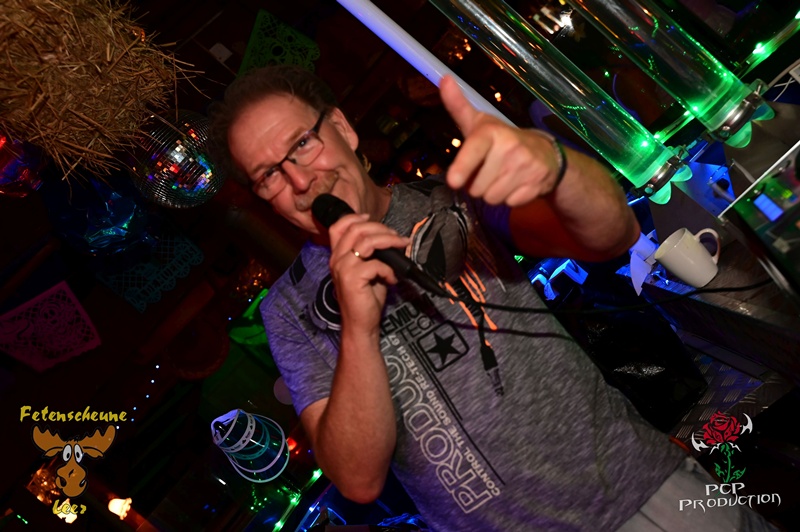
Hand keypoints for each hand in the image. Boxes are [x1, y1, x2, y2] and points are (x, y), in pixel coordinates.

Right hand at [328, 213, 409, 333]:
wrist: (361, 324)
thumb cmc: (366, 298)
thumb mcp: (368, 270)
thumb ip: (372, 253)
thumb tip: (390, 239)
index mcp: (337, 256)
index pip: (338, 227)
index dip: (354, 218)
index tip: (371, 217)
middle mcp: (336, 259)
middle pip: (356, 229)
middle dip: (380, 228)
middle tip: (396, 237)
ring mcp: (343, 268)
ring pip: (367, 241)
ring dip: (388, 241)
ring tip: (401, 247)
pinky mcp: (353, 278)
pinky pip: (375, 263)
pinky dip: (388, 269)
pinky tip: (392, 278)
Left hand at [440, 75, 563, 206]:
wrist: (546, 154)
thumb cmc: (502, 140)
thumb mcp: (480, 123)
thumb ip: (458, 106)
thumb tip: (443, 79)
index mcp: (493, 132)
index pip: (474, 150)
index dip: (463, 167)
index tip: (453, 181)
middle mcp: (510, 148)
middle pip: (476, 187)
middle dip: (478, 185)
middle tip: (488, 171)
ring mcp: (526, 167)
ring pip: (492, 198)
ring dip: (493, 193)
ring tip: (501, 178)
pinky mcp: (537, 184)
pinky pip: (510, 204)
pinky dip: (510, 199)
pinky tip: (516, 185)